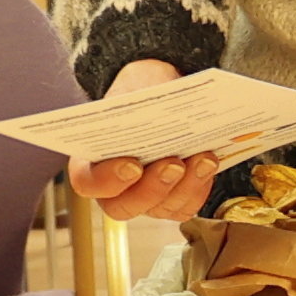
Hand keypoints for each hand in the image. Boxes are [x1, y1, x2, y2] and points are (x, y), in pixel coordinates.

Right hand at [67, 60, 225, 221]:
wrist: (163, 95)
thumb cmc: (141, 92)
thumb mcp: (134, 86)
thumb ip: (138, 100)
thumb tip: (158, 109)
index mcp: (90, 159)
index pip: (87, 182)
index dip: (108, 180)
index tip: (132, 164)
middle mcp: (113, 187)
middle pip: (124, 206)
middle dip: (153, 188)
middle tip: (173, 164)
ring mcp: (143, 198)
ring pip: (160, 208)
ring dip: (185, 186)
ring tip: (203, 158)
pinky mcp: (171, 201)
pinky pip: (184, 206)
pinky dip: (199, 187)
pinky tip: (208, 164)